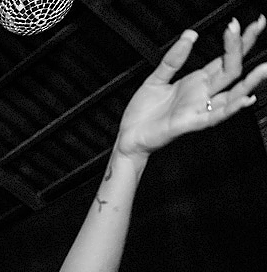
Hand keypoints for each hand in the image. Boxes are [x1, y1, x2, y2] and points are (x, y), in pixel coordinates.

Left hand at [116, 17, 266, 158]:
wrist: (129, 136)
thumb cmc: (143, 112)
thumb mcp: (156, 79)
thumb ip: (173, 59)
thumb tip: (190, 35)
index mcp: (196, 82)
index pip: (223, 59)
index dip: (236, 41)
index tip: (243, 24)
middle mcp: (202, 94)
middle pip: (231, 70)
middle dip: (244, 49)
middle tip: (256, 27)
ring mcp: (199, 108)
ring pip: (232, 95)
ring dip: (249, 82)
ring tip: (264, 68)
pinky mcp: (190, 123)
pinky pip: (215, 116)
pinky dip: (231, 108)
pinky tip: (245, 99)